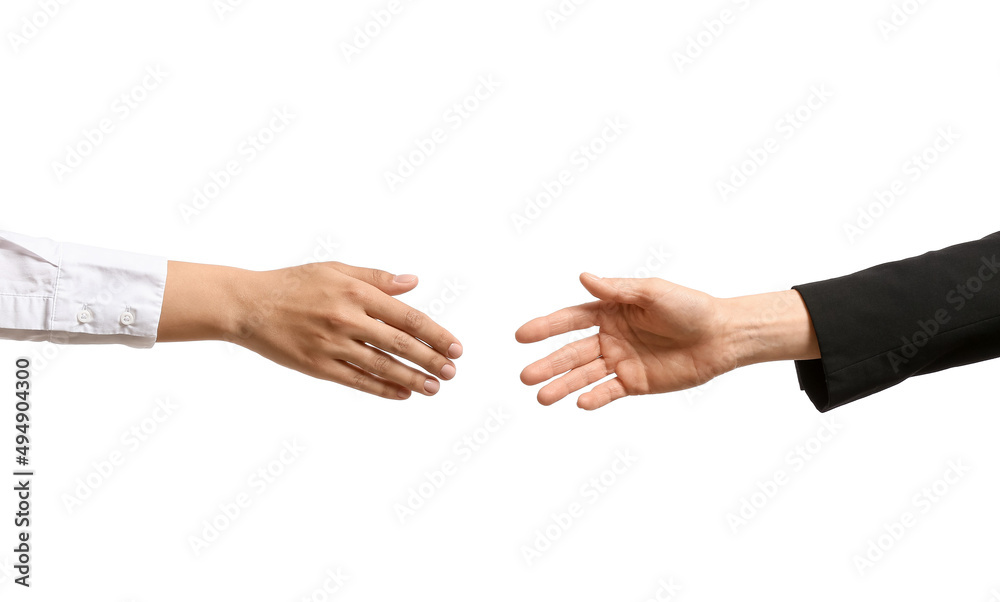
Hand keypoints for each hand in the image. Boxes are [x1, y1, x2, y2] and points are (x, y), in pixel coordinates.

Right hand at [158, 261, 462, 399]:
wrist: (248, 305)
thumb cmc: (293, 283)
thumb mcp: (335, 269)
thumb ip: (376, 278)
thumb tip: (413, 282)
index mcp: (355, 291)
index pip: (407, 316)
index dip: (435, 334)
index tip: (455, 347)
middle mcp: (347, 318)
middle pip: (400, 343)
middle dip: (431, 359)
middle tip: (453, 372)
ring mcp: (332, 344)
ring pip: (382, 365)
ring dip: (412, 378)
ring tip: (435, 388)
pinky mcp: (318, 366)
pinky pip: (357, 380)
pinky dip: (383, 388)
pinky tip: (403, 394)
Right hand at [516, 273, 817, 409]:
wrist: (722, 336)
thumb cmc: (690, 307)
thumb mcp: (653, 293)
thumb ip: (616, 290)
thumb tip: (583, 277)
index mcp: (610, 311)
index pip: (570, 320)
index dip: (545, 328)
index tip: (521, 336)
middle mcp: (610, 337)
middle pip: (572, 352)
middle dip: (548, 364)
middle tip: (525, 376)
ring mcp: (621, 361)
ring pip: (584, 375)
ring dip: (563, 386)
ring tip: (541, 398)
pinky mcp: (636, 383)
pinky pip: (609, 392)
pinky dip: (595, 398)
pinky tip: (580, 403)